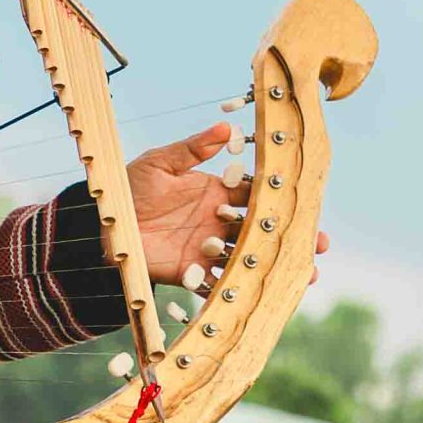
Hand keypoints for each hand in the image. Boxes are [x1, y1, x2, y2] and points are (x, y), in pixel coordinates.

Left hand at [124, 122, 329, 286]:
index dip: (281, 198)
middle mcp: (219, 222)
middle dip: (292, 236)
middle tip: (319, 243)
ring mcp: (208, 249)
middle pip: (263, 229)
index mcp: (217, 192)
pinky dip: (241, 290)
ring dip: (276, 266)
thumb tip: (226, 127)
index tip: (306, 203)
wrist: (102, 223)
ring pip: (250, 258)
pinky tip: (264, 295)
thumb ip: (193, 148)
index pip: (256, 194)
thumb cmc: (130, 187)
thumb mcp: (161, 163)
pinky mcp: (192, 272)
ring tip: (305, 275)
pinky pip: (220, 283)